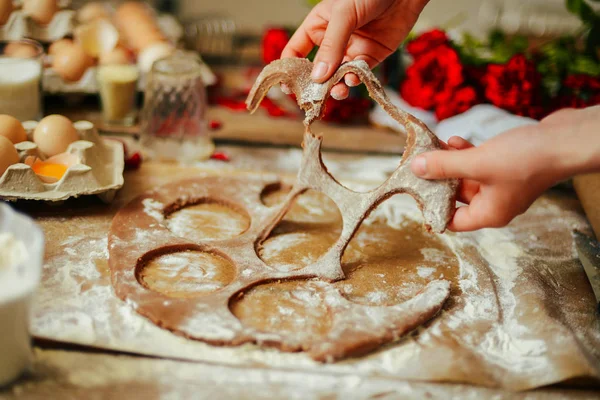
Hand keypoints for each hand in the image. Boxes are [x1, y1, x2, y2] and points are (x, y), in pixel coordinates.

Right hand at [282, 0, 428, 98]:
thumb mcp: (344, 15)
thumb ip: (331, 46)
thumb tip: (318, 77)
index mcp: (318, 26)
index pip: (296, 50)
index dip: (290, 69)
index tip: (288, 87)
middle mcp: (332, 41)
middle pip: (317, 69)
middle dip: (316, 84)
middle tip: (315, 97)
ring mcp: (351, 50)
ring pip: (337, 76)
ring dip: (336, 87)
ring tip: (338, 92)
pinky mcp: (370, 57)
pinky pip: (358, 74)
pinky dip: (354, 81)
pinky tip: (353, 81)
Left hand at [410, 106, 599, 231]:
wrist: (566, 140)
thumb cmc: (527, 159)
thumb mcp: (477, 163)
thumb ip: (444, 166)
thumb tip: (415, 168)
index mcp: (489, 213)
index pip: (452, 221)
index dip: (432, 209)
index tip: (416, 191)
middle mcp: (495, 203)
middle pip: (456, 196)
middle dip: (438, 177)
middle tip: (420, 161)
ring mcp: (502, 184)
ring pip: (466, 176)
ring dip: (450, 162)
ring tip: (437, 145)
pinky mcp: (507, 166)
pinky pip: (478, 164)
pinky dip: (465, 154)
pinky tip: (456, 140)